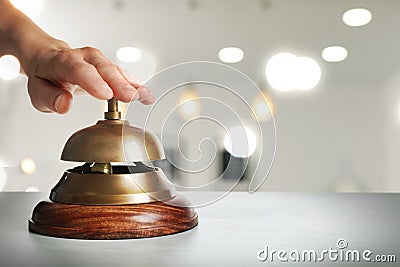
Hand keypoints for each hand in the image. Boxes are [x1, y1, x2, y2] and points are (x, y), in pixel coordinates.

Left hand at [24, 45, 154, 113]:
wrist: (50, 58)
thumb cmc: (46, 76)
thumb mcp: (37, 91)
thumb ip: (50, 98)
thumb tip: (65, 104)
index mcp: (64, 61)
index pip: (79, 70)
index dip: (94, 81)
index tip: (106, 94)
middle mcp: (85, 57)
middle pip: (104, 69)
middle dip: (119, 83)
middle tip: (131, 97)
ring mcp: (100, 61)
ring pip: (117, 70)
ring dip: (133, 84)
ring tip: (145, 97)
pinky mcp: (110, 68)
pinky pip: (125, 75)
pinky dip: (136, 85)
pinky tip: (147, 95)